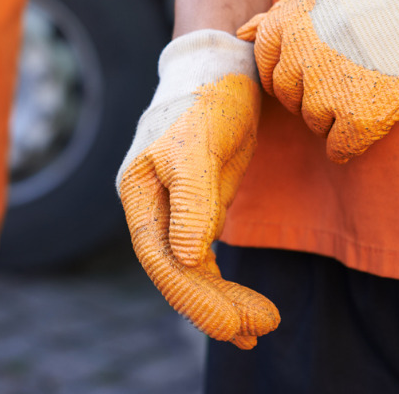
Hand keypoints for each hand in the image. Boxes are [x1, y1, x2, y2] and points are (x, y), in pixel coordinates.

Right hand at [117, 30, 278, 348]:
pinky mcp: (198, 207)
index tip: (232, 322)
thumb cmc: (206, 98)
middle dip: (213, 305)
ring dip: (222, 301)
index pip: (160, 257)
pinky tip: (246, 309)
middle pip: (176, 270)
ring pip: (192, 269)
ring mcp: (173, 209)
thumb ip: (193, 201)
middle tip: (256, 332)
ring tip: (260, 329)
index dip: (193, 295)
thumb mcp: (200, 144)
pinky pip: (205, 258)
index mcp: (138, 191)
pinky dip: (223, 284)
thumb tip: (188, 258)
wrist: (222, 67)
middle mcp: (151, 206)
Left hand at [238, 0, 398, 162]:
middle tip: (354, 77)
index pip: (268, 66)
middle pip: (289, 97)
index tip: (323, 65)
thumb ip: (281, 12)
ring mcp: (327, 90)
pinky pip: (339, 149)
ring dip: (337, 115)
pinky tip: (377, 119)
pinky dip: (354, 142)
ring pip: (314, 123)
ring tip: (374, 87)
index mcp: (286, 24)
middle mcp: (298, 58)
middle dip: (313, 93)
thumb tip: (241, 32)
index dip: (295, 70)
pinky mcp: (360, 120)